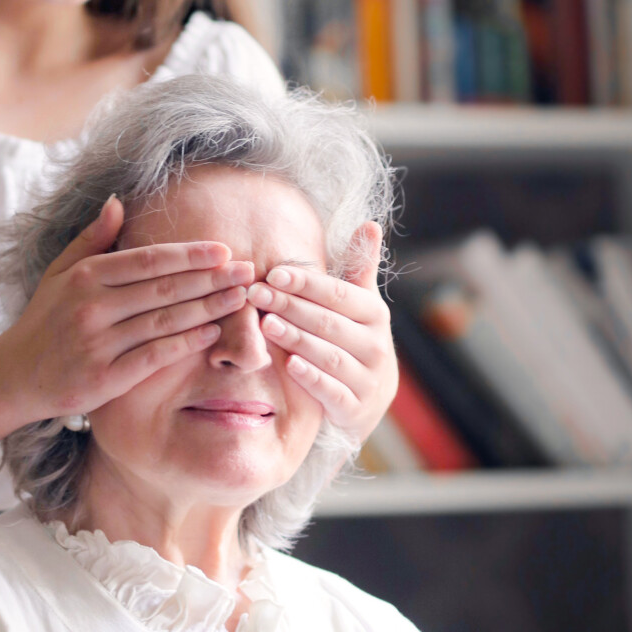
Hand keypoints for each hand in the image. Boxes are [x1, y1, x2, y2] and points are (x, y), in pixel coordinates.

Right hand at [0, 196, 255, 420]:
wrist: (16, 375)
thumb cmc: (45, 320)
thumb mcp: (60, 273)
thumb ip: (92, 238)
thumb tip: (118, 201)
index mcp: (85, 277)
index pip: (148, 260)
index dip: (189, 255)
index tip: (224, 250)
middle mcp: (91, 307)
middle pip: (164, 289)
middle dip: (211, 279)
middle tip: (249, 271)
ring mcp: (98, 343)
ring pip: (165, 321)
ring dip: (208, 309)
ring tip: (240, 299)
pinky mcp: (104, 378)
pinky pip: (154, 356)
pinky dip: (185, 344)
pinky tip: (212, 333)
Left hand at [245, 222, 394, 441]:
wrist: (368, 399)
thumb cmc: (354, 339)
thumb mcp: (360, 305)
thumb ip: (360, 267)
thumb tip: (369, 224)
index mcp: (375, 314)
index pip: (338, 294)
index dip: (306, 283)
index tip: (273, 273)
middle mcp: (376, 345)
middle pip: (328, 322)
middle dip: (290, 307)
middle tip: (256, 293)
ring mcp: (368, 378)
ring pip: (328, 355)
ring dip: (296, 338)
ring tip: (265, 324)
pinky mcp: (356, 408)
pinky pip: (333, 391)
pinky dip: (312, 378)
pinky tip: (289, 365)